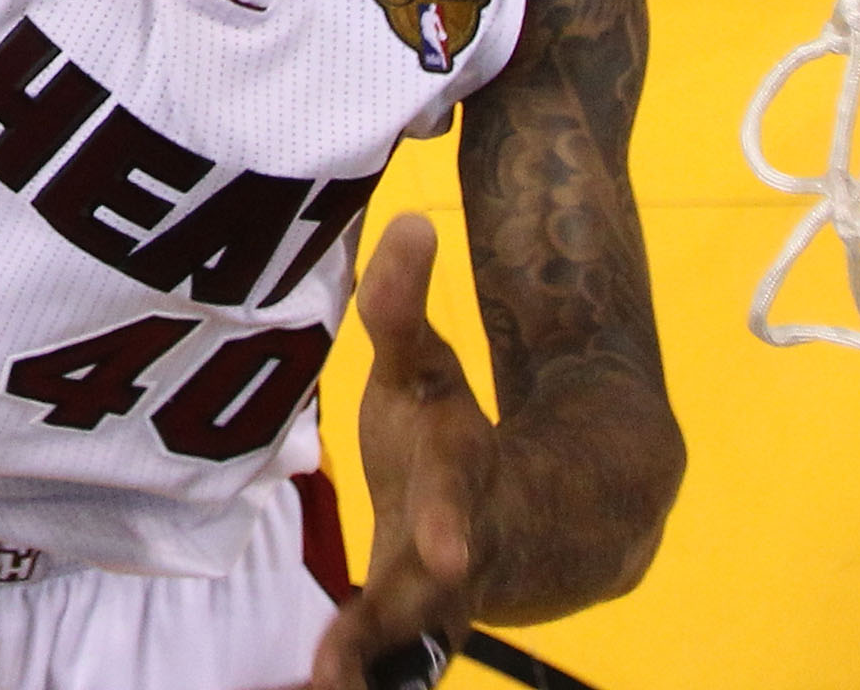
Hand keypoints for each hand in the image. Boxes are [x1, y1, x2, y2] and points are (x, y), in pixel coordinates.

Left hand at [310, 219, 494, 688]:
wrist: (518, 524)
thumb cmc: (448, 434)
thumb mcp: (428, 370)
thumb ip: (405, 308)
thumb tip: (407, 217)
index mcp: (461, 480)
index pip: (454, 495)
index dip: (450, 517)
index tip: (444, 549)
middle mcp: (451, 557)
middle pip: (426, 602)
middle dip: (390, 631)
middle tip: (341, 670)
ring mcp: (429, 612)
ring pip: (397, 656)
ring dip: (357, 674)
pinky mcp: (400, 644)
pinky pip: (374, 673)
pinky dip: (345, 683)